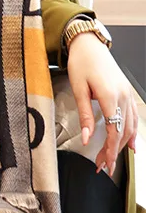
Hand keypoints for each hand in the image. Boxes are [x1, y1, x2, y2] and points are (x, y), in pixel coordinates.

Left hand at [67, 31, 138, 175]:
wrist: (89, 45)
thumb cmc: (82, 64)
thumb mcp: (78, 90)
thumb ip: (86, 116)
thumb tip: (88, 138)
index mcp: (111, 97)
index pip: (115, 131)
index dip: (110, 151)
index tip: (105, 164)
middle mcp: (124, 97)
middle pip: (123, 132)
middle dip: (114, 152)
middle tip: (104, 167)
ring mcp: (128, 95)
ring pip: (131, 126)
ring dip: (122, 145)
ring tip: (111, 159)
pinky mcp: (127, 93)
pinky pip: (133, 116)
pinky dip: (132, 132)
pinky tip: (131, 144)